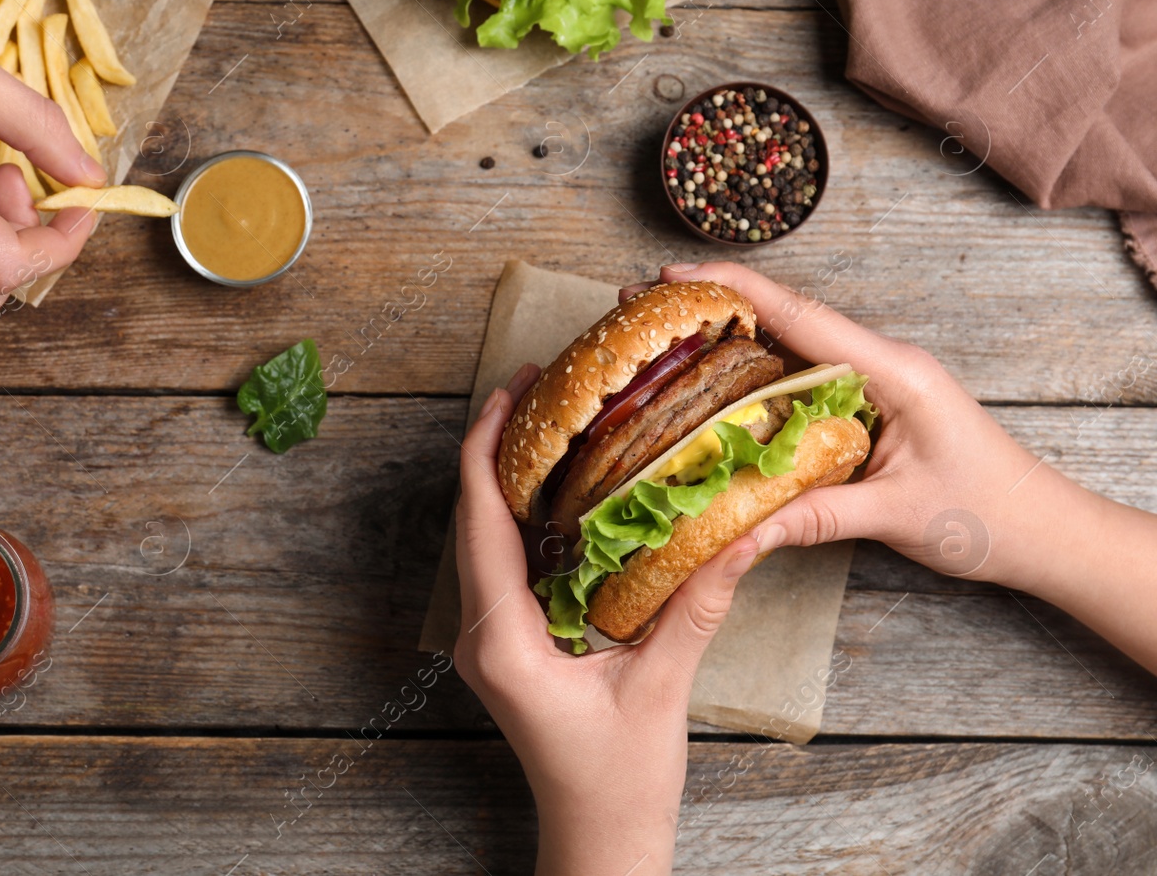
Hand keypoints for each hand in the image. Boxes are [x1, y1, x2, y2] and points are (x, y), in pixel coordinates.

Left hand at [454, 364, 758, 875]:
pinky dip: (522, 517)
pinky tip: (559, 489)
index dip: (490, 444)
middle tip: (539, 386)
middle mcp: (478, 633)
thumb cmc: (620, 782)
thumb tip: (744, 532)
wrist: (597, 838)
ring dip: (508, 477)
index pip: (481, 518)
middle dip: (498, 445)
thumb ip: (697, 605)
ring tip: (549, 421)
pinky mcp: (504, 644)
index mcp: (501, 639)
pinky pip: (502, 563)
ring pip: (483, 536)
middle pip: (473, 516)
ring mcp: (486, 639)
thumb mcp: (662, 687)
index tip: (515, 389)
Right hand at [629, 262, 1083, 591]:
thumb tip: (738, 534)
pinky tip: (714, 389)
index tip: (672, 279)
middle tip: (641, 311)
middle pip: (785, 320)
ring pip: (789, 347)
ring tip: (662, 343)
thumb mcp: (897, 516)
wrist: (1046, 532)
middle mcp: (880, 363)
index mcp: (892, 370)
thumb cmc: (989, 516)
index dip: (732, 291)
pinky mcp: (870, 404)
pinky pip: (802, 378)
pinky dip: (754, 376)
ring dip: (728, 340)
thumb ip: (815, 516)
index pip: (800, 317)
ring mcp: (875, 380)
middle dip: (713, 308)